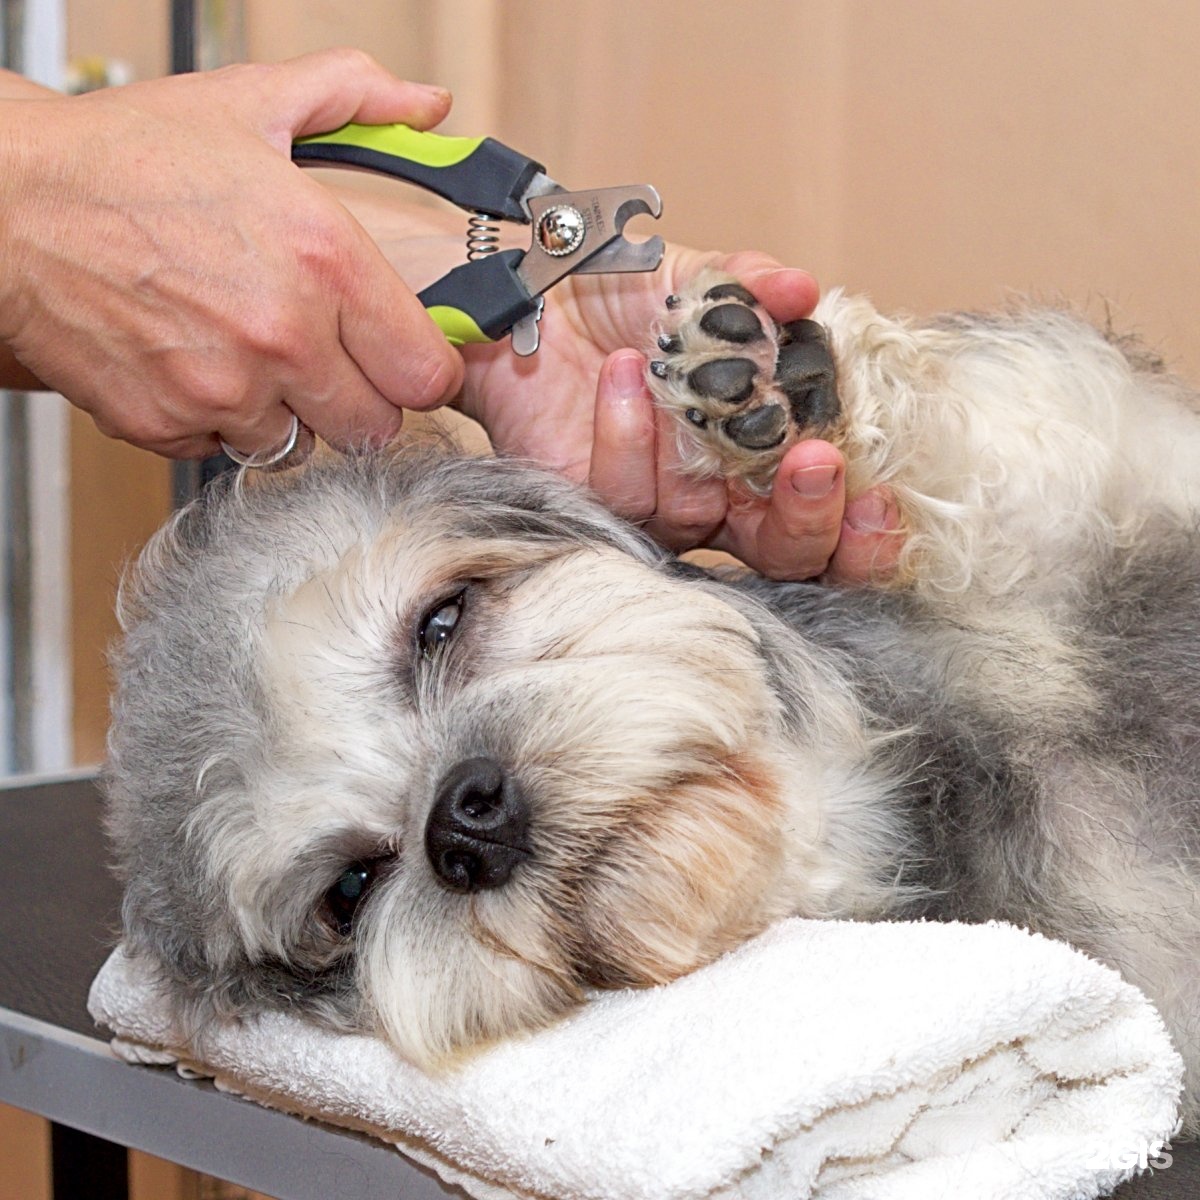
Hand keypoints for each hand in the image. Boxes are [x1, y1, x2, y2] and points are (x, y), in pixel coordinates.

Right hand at [0, 49, 462, 457]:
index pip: (426, 374)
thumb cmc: (126, 159)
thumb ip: (356, 101)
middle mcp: (281, 336)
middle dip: (359, 397)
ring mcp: (223, 390)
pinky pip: (229, 450)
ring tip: (252, 353)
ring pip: (302, 444)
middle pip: (374, 426)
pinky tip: (202, 365)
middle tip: (327, 357)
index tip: (404, 357)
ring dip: (289, 411)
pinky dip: (223, 421)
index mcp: (323, 261)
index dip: (420, 368)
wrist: (9, 205)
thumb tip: (425, 109)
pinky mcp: (169, 425)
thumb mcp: (251, 104)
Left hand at [458, 248, 900, 582]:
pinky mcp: (600, 507)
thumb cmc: (627, 295)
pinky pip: (627, 496)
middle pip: (785, 553)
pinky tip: (623, 376)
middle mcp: (724, 492)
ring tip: (694, 386)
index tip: (879, 495)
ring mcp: (662, 506)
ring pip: (701, 528)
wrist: (535, 291)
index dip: (864, 524)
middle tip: (816, 464)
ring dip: (707, 464)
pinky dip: (628, 437)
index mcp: (772, 446)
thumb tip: (802, 288)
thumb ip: (755, 288)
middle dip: (810, 520)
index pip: (835, 509)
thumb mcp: (702, 280)